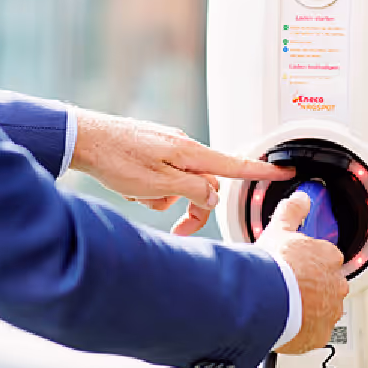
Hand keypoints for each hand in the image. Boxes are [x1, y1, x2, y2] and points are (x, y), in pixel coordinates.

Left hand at [70, 109, 293, 234]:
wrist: (83, 139)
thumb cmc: (117, 158)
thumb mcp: (160, 184)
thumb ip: (193, 191)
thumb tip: (212, 196)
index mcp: (190, 154)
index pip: (235, 165)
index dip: (261, 172)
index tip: (284, 173)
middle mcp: (183, 148)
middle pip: (205, 184)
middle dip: (193, 207)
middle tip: (178, 229)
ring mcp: (167, 148)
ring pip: (180, 183)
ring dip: (164, 198)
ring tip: (138, 193)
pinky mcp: (152, 151)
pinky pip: (163, 177)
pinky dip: (150, 188)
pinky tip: (131, 185)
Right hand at [256, 191, 348, 354]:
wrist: (263, 299)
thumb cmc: (273, 266)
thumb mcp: (279, 228)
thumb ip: (293, 210)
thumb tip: (302, 197)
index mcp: (330, 258)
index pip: (326, 260)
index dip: (308, 264)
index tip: (295, 268)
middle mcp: (336, 286)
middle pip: (327, 286)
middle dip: (311, 287)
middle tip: (289, 288)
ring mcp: (329, 311)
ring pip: (323, 310)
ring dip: (309, 309)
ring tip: (285, 308)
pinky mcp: (320, 335)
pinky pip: (314, 333)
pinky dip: (303, 331)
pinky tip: (287, 325)